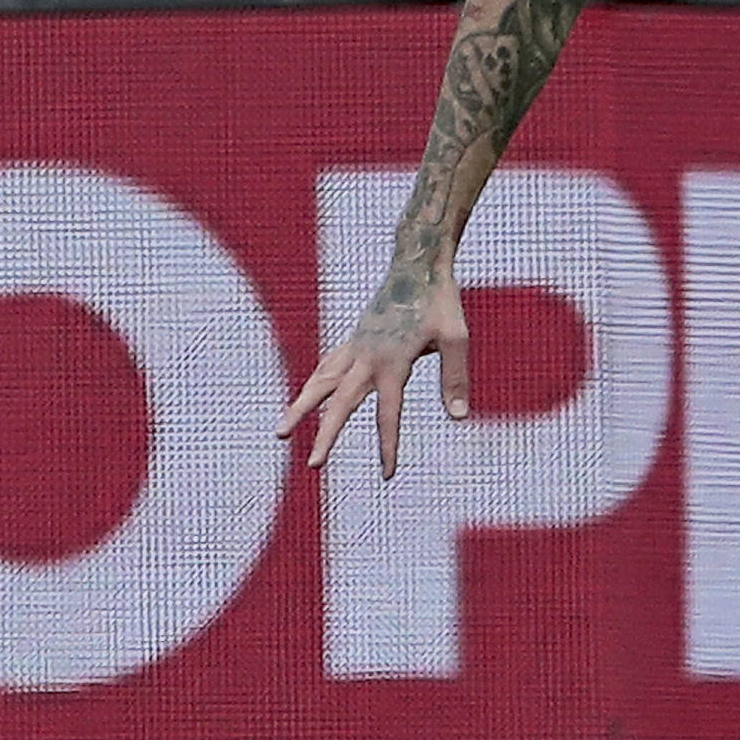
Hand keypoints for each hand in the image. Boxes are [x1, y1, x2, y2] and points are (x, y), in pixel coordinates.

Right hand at [276, 264, 471, 477]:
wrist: (418, 264)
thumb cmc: (441, 302)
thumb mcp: (456, 338)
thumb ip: (455, 378)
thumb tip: (458, 418)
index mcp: (392, 362)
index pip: (388, 414)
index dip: (388, 446)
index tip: (388, 475)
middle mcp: (367, 357)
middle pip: (340, 403)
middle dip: (326, 435)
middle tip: (313, 465)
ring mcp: (356, 346)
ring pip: (320, 382)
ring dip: (301, 408)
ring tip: (281, 433)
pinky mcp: (354, 337)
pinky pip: (328, 365)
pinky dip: (315, 383)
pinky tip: (310, 395)